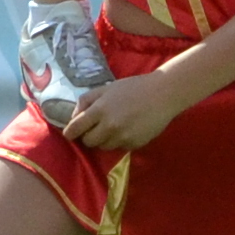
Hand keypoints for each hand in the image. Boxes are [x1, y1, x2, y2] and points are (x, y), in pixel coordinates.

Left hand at [61, 68, 186, 151]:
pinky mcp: (134, 144)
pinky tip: (130, 128)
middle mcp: (109, 126)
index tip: (72, 133)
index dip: (70, 132)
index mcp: (99, 110)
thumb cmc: (134, 87)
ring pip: (103, 147)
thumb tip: (73, 117)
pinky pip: (120, 147)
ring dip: (106, 139)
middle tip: (98, 128)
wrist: (164, 93)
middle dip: (90, 136)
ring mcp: (122, 137)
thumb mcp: (107, 88)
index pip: (74, 129)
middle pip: (88, 142)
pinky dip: (121, 140)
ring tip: (116, 127)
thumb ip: (86, 100)